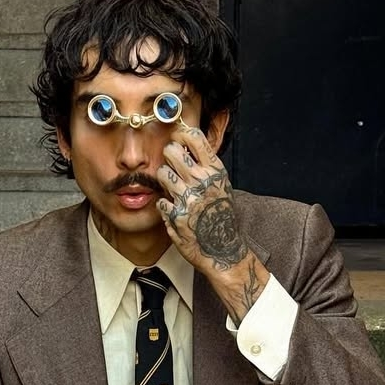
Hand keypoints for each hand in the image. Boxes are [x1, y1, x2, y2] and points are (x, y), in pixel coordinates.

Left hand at [155, 126, 269, 324]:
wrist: (224, 249)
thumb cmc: (222, 215)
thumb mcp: (221, 185)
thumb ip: (206, 166)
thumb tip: (184, 145)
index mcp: (215, 170)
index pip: (193, 137)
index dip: (181, 135)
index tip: (178, 140)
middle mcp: (201, 181)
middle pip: (171, 151)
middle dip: (168, 156)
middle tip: (171, 165)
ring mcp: (188, 198)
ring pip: (162, 174)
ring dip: (164, 180)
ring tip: (172, 188)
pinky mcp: (176, 216)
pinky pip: (160, 200)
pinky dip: (164, 205)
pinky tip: (173, 209)